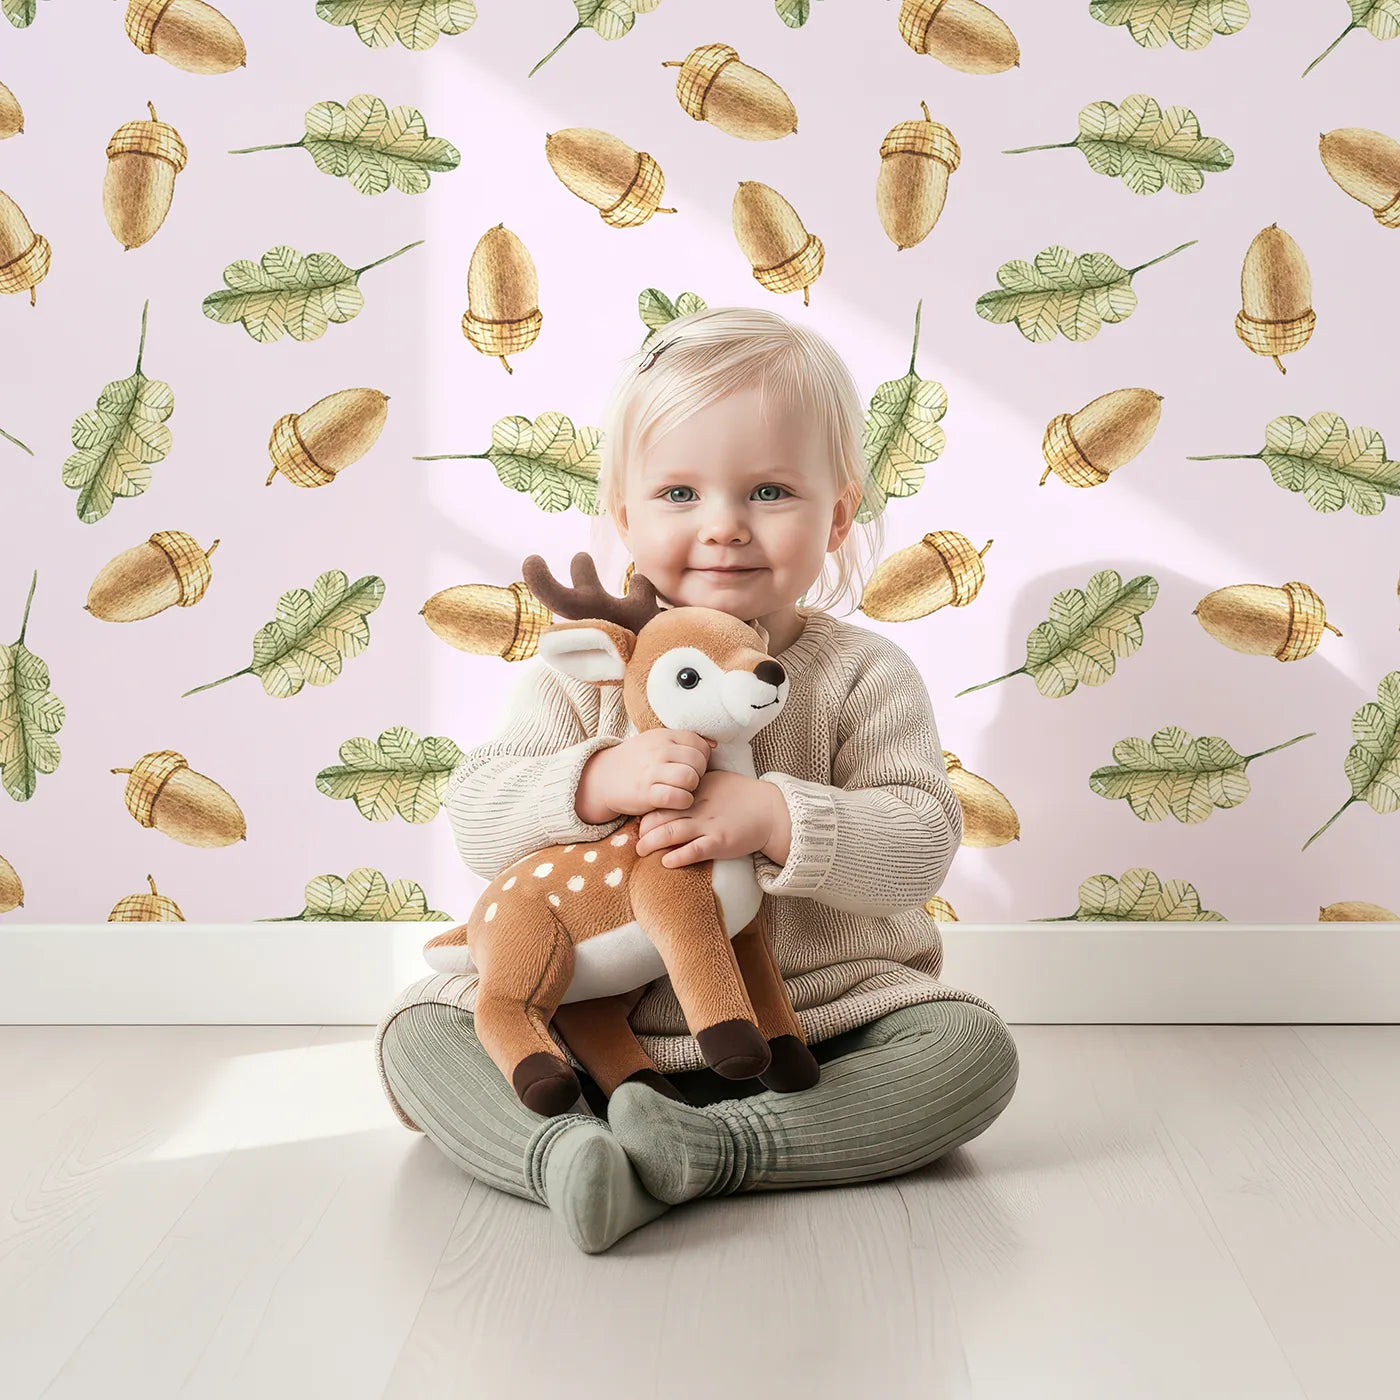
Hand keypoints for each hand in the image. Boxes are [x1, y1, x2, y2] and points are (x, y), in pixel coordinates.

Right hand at [575, 729, 715, 824]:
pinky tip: (676, 801)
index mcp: (664, 736)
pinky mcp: (646, 793)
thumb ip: (684, 742)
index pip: (699, 744)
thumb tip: (714, 745)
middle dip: (699, 774)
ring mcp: (651, 772)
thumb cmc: (637, 761)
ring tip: (683, 790)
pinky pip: (677, 797)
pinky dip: (683, 802)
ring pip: (690, 778)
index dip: (703, 758)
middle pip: (698, 761)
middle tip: (689, 782)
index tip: (693, 767)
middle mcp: (659, 751)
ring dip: (692, 788)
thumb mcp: (656, 742)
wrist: (603, 777)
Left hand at [634, 770, 791, 867]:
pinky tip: (666, 862)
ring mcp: (708, 825)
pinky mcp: (720, 842)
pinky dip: (677, 857)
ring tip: (641, 851)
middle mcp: (698, 806)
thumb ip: (695, 783)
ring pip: (670, 833)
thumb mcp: (717, 780)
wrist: (772, 811)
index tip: (640, 820)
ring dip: (651, 843)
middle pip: (660, 816)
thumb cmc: (744, 796)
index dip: (647, 810)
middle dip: (643, 829)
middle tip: (635, 839)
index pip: (663, 798)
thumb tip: (675, 785)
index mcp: (696, 789)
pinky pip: (693, 850)